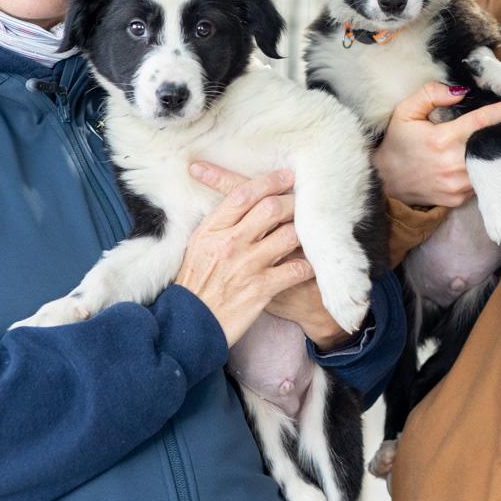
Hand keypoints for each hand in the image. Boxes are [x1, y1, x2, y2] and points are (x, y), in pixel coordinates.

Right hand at [189, 161, 354, 349]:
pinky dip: (308, 265)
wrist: (190, 324)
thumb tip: (243, 199)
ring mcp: (246, 266)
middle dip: (292, 203)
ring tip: (308, 233)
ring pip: (288, 236)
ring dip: (302, 233)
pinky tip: (310, 264)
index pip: (243, 195)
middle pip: (271, 209)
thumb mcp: (198, 246)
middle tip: (303, 204)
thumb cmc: (195, 283)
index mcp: (211, 230)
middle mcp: (229, 243)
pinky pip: (296, 270)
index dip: (269, 181)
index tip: (286, 176)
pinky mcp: (261, 289)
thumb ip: (220, 223)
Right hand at [372, 82, 500, 206]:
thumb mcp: (404, 111)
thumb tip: (460, 91)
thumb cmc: (396, 143)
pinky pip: (480, 182)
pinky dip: (482, 171)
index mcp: (442, 139)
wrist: (384, 180)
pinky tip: (477, 164)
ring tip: (495, 144)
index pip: (481, 121)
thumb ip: (430, 94)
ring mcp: (457, 185)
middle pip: (491, 145)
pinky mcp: (458, 199)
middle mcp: (453, 164)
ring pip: (488, 166)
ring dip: (495, 154)